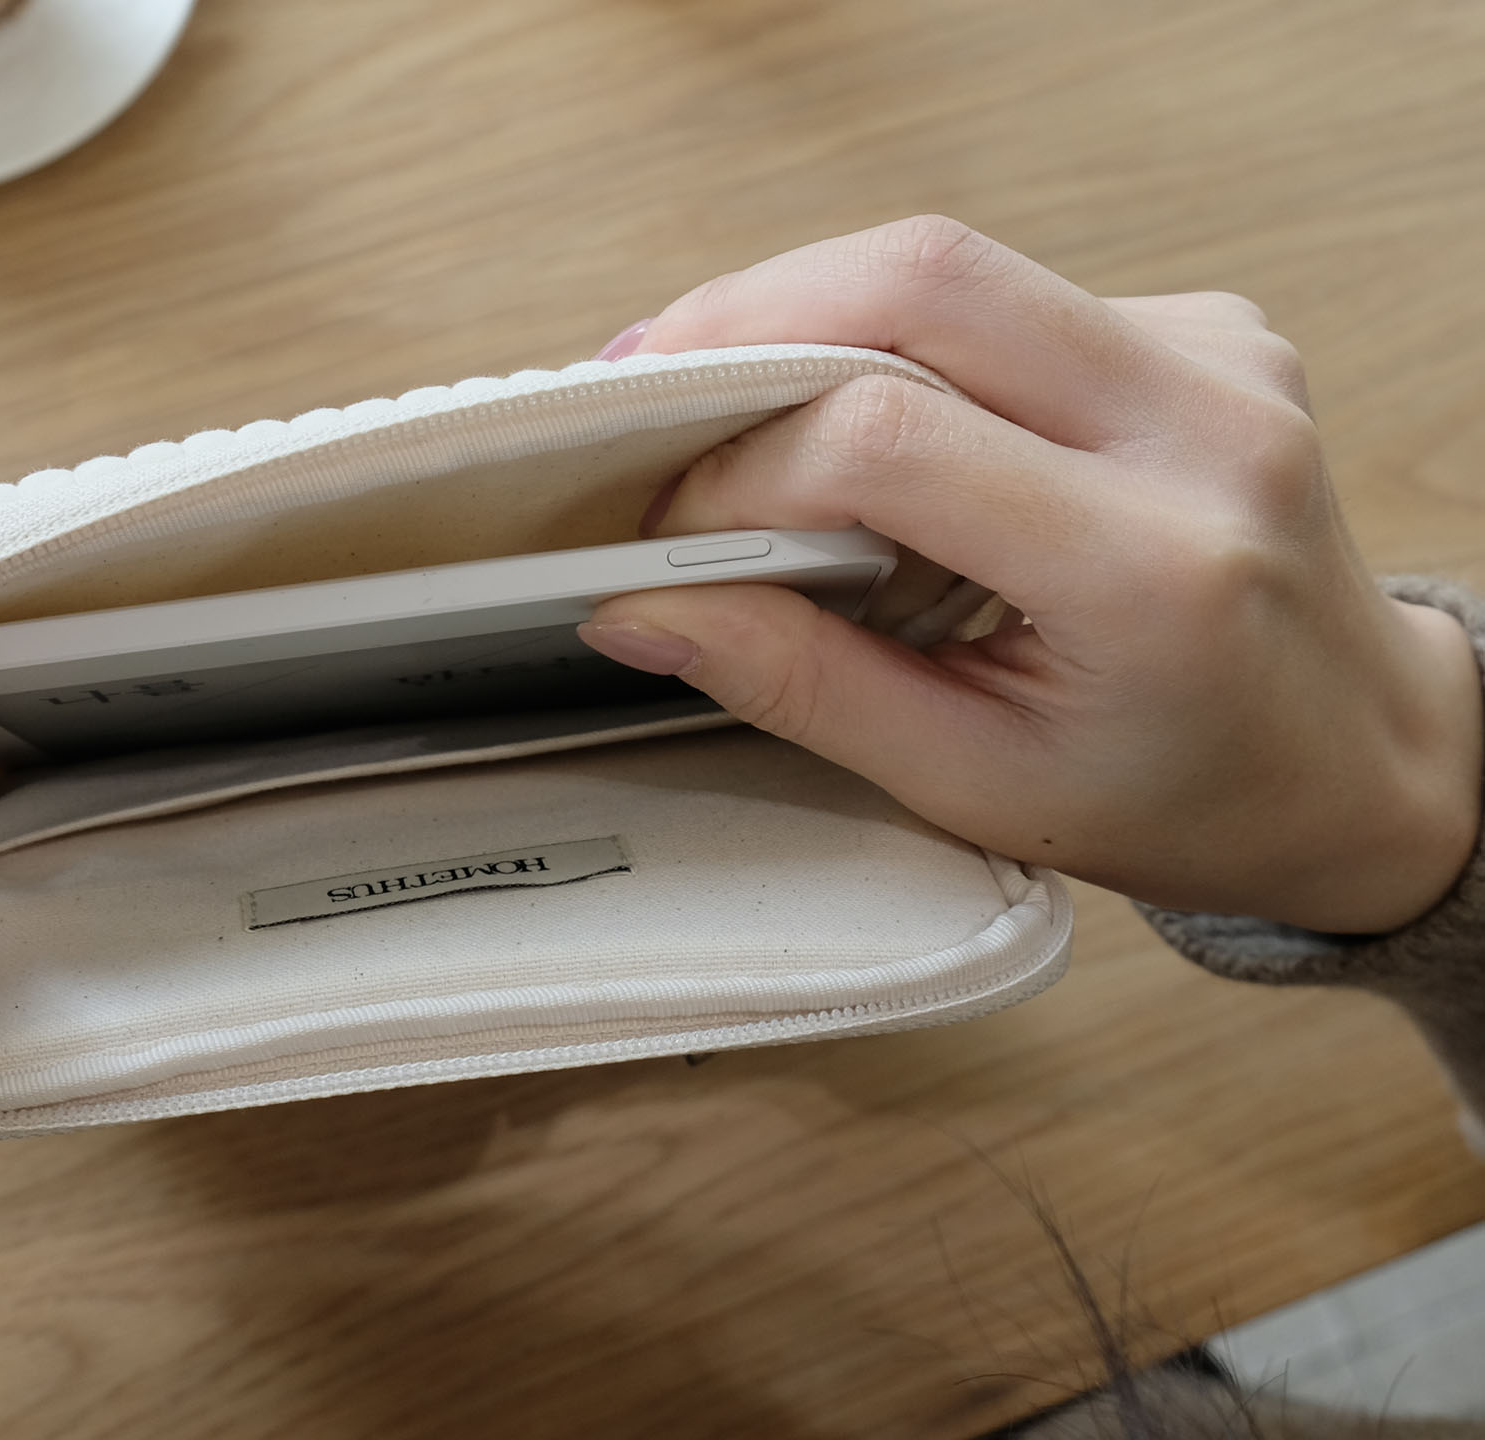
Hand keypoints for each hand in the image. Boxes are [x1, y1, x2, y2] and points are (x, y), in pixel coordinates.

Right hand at [582, 216, 1482, 932]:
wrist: (1368, 760)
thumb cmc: (1192, 794)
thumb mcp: (977, 783)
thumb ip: (802, 684)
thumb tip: (642, 607)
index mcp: (1156, 567)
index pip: (893, 438)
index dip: (741, 469)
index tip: (666, 527)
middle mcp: (1204, 426)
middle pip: (925, 277)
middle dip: (749, 316)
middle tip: (645, 383)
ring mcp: (1214, 355)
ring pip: (955, 262)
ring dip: (809, 310)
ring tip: (721, 395)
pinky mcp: (1200, 328)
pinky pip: (1004, 292)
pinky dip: (894, 335)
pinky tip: (856, 410)